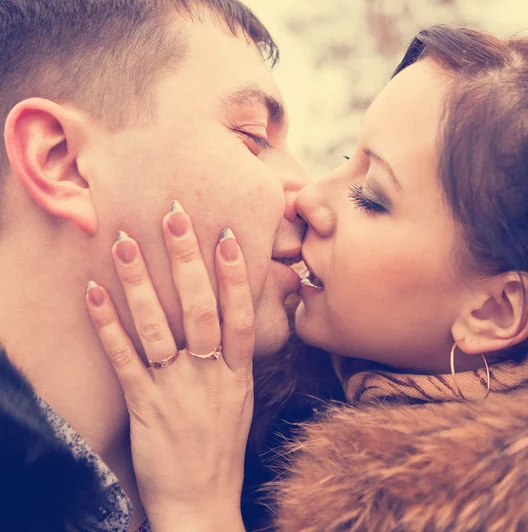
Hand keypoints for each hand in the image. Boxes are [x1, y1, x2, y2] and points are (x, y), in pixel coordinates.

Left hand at [85, 202, 251, 531]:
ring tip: (127, 243)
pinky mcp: (144, 407)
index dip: (234, 273)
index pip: (239, 314)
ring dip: (141, 283)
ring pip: (158, 329)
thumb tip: (235, 314)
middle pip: (201, 310)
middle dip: (187, 261)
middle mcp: (209, 376)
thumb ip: (235, 357)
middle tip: (175, 218)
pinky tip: (95, 292)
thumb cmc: (222, 444)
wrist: (202, 500)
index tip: (226, 234)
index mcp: (237, 373)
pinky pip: (125, 360)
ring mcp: (176, 390)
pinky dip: (109, 325)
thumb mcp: (241, 397)